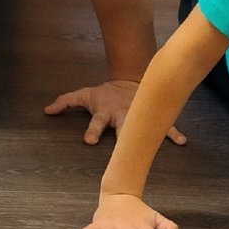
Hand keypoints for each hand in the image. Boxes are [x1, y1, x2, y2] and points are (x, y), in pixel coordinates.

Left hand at [44, 79, 186, 145]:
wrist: (130, 80)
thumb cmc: (105, 94)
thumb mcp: (84, 95)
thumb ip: (65, 102)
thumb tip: (46, 110)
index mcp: (106, 113)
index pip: (97, 123)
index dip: (93, 131)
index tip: (90, 141)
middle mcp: (122, 116)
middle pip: (122, 127)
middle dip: (124, 137)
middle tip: (127, 148)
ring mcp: (138, 116)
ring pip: (145, 125)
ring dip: (154, 133)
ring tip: (168, 142)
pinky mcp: (150, 116)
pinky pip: (163, 125)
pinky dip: (172, 131)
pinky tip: (182, 141)